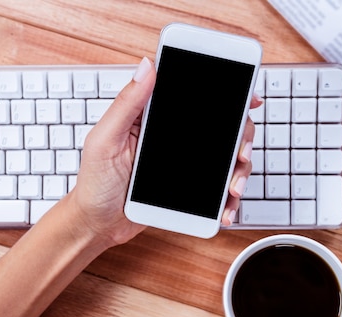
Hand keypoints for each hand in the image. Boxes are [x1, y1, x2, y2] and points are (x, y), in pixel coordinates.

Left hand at [67, 57, 262, 244]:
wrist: (97, 224)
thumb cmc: (94, 183)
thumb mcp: (105, 140)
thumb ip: (126, 104)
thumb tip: (146, 66)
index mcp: (153, 118)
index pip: (193, 96)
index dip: (225, 93)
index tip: (248, 98)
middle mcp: (172, 137)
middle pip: (220, 127)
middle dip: (241, 138)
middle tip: (241, 153)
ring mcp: (183, 162)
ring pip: (225, 157)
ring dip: (238, 170)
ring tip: (233, 188)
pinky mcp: (187, 187)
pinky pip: (215, 189)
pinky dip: (226, 198)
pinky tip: (225, 207)